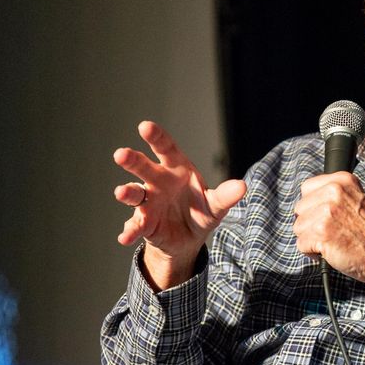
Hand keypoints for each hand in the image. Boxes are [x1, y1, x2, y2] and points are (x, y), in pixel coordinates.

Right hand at [114, 120, 245, 289]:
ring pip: (134, 193)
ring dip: (126, 192)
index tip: (145, 126)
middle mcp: (158, 182)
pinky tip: (125, 237)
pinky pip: (135, 226)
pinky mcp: (144, 223)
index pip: (166, 148)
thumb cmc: (201, 211)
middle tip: (121, 154)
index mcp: (176, 169)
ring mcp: (148, 202)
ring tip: (121, 192)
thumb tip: (242, 187)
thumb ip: (225, 195)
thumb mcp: (215, 205)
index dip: (156, 137)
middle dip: (132, 160)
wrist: (189, 238)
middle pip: (144, 168)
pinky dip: (129, 231)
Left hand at [293, 172, 364, 283]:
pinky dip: (312, 252)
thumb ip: (335, 194)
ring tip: (332, 241)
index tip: (327, 215)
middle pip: (299, 209)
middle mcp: (334, 192)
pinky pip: (301, 244)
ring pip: (298, 227)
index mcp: (342, 180)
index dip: (313, 206)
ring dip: (311, 239)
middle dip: (311, 223)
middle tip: (332, 230)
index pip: (306, 188)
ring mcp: (327, 212)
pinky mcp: (321, 232)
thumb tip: (308, 200)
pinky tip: (329, 251)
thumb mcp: (358, 199)